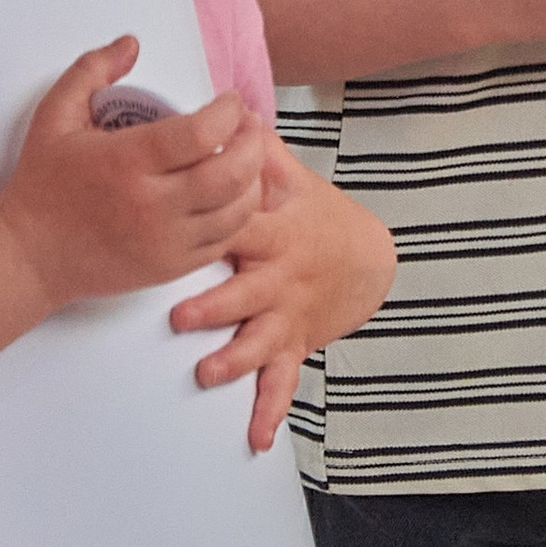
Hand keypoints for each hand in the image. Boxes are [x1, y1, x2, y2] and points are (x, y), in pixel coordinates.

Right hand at [0, 37, 267, 312]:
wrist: (29, 257)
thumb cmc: (43, 186)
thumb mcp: (54, 116)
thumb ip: (91, 70)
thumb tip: (131, 43)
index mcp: (127, 163)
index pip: (201, 133)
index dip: (229, 111)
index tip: (230, 100)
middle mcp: (152, 205)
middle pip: (232, 173)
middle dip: (253, 141)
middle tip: (249, 124)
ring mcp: (166, 241)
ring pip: (238, 209)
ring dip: (254, 177)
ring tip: (247, 154)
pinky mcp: (172, 267)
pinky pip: (226, 240)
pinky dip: (239, 213)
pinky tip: (233, 193)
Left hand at [174, 147, 398, 451]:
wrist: (366, 257)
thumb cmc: (312, 212)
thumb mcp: (292, 177)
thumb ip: (257, 150)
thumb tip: (230, 107)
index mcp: (272, 230)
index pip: (241, 225)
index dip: (216, 225)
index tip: (183, 226)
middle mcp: (281, 274)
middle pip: (247, 290)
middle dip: (217, 305)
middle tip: (179, 318)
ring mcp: (288, 313)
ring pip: (261, 340)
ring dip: (235, 359)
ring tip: (207, 373)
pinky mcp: (293, 344)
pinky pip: (284, 382)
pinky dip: (271, 411)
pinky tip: (256, 438)